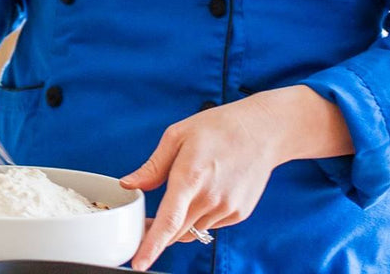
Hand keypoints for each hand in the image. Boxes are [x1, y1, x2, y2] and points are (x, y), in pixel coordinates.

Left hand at [118, 96, 284, 270]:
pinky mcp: (239, 214)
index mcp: (190, 177)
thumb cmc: (217, 128)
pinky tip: (206, 191)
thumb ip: (152, 167)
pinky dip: (201, 215)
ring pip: (192, 230)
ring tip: (184, 193)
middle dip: (157, 234)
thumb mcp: (177, 136)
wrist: (261, 132)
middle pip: (176, 232)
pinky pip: (210, 224)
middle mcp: (211, 198)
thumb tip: (129, 184)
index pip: (169, 222)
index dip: (152, 245)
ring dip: (180, 222)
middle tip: (144, 221)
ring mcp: (227, 209)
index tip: (139, 262)